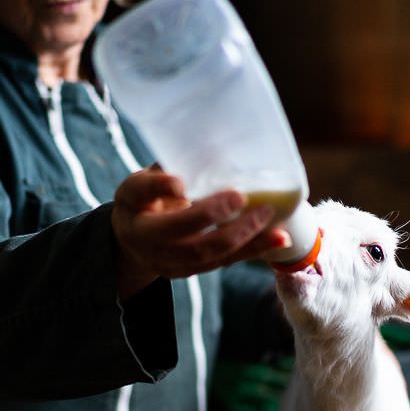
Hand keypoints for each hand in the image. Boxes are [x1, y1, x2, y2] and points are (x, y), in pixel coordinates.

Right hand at [111, 167, 288, 299]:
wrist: (132, 241)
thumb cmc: (146, 199)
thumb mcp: (148, 178)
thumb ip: (173, 165)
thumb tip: (216, 139)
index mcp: (131, 204)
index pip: (141, 192)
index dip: (159, 187)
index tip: (180, 180)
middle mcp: (144, 237)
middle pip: (177, 233)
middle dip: (212, 216)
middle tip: (239, 196)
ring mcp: (166, 260)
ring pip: (205, 253)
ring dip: (241, 236)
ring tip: (268, 216)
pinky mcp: (188, 271)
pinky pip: (222, 262)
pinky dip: (252, 250)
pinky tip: (278, 238)